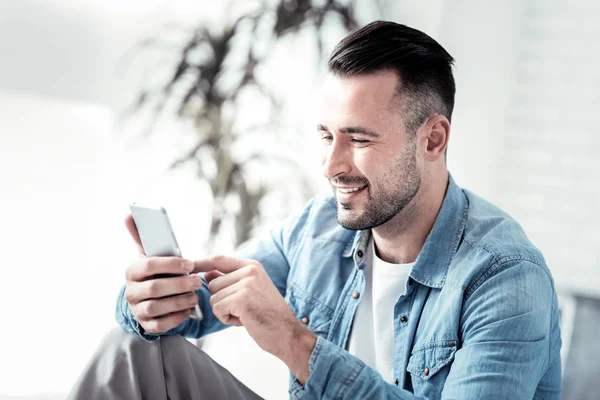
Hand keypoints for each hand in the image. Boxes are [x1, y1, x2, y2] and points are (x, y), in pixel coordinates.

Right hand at [122, 214, 202, 333]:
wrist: (147, 300)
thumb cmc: (155, 273)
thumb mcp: (149, 255)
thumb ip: (142, 236)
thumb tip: (129, 213)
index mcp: (132, 271)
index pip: (149, 264)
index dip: (171, 264)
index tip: (190, 263)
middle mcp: (131, 292)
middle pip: (155, 288)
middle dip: (180, 284)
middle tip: (198, 281)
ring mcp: (137, 310)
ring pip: (158, 307)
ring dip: (180, 301)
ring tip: (196, 295)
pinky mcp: (146, 325)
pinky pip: (162, 324)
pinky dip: (178, 317)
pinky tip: (189, 309)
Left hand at [197, 256, 316, 383]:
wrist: (287, 332)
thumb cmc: (269, 315)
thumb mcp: (250, 290)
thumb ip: (230, 280)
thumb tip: (206, 273)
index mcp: (252, 266)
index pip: (219, 259)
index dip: (202, 263)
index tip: (189, 265)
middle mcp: (250, 271)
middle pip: (212, 283)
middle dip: (222, 300)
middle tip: (243, 309)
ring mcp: (246, 283)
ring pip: (214, 298)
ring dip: (225, 311)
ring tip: (245, 315)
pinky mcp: (242, 299)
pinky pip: (218, 309)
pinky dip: (227, 319)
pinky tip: (244, 321)